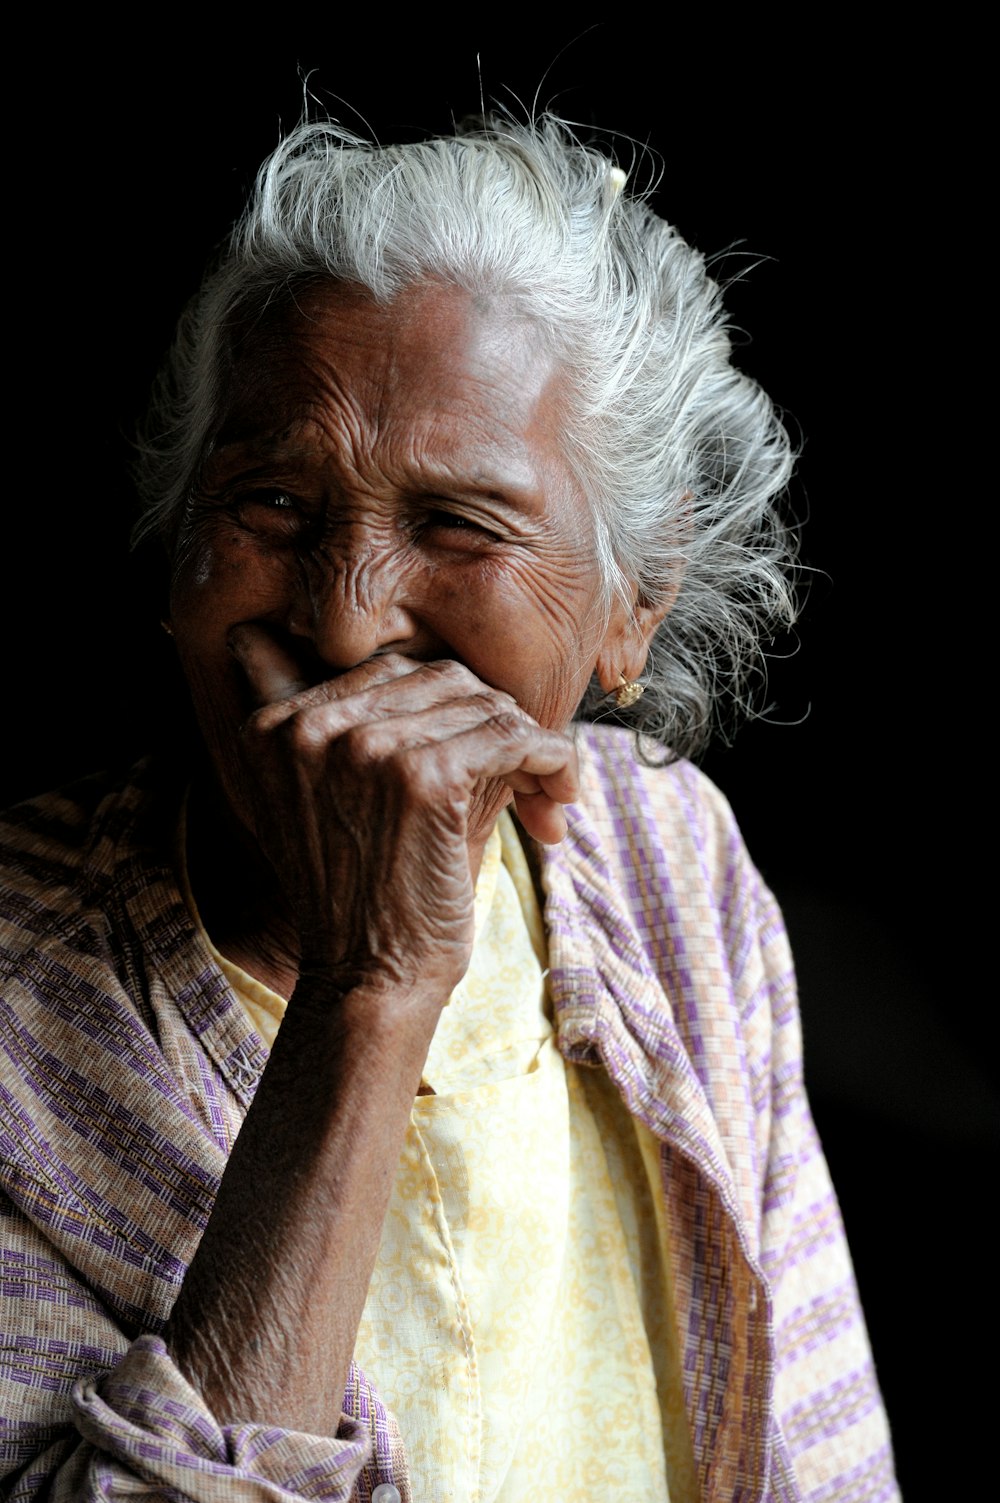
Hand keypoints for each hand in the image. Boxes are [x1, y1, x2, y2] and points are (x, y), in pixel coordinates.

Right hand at [224, 626, 579, 1002]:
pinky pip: (513, 736)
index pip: (387, 671)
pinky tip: (560, 794)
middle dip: (490, 720)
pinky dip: (551, 760)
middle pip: (438, 677)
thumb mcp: (314, 797)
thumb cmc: (359, 895)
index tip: (478, 751)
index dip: (446, 708)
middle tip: (523, 770)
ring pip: (482, 703)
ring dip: (527, 743)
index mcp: (273, 727)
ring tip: (542, 789)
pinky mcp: (423, 778)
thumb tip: (288, 634)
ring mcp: (364, 749)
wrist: (369, 982)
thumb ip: (320, 721)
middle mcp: (309, 727)